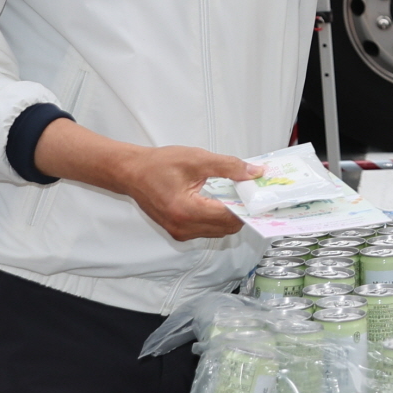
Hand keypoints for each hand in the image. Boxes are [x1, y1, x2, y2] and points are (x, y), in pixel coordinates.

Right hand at [34, 124, 255, 242]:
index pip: (229, 217)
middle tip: (250, 192)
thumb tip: (255, 173)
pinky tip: (220, 200)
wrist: (131, 172)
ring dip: (230, 215)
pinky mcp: (178, 231)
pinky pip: (207, 230)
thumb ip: (229, 167)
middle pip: (227, 227)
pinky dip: (218, 218)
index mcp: (186, 211)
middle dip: (242, 211)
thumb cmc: (159, 164)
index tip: (260, 194)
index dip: (248, 206)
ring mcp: (180, 233)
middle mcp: (183, 227)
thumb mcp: (197, 159)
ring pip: (219, 231)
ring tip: (235, 194)